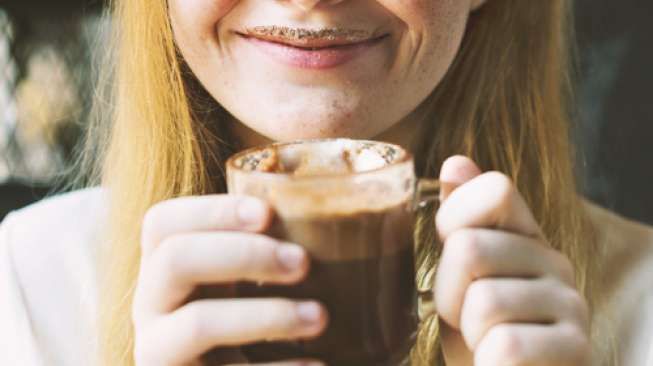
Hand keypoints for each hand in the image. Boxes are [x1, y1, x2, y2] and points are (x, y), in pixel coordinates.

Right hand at [132, 195, 326, 365]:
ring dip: (266, 315)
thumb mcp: (242, 285)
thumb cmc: (247, 324)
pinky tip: (316, 364)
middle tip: (303, 262)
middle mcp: (150, 306)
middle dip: (244, 253)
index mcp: (163, 269)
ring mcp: (159, 351)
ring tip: (319, 317)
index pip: (163, 222)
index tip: (267, 213)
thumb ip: (263, 252)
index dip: (212, 211)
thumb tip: (323, 219)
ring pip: (198, 322)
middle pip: (175, 259)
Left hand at [434, 156, 590, 365]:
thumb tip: (455, 163)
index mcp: (523, 234)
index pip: (494, 189)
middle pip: (470, 248)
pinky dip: (487, 362)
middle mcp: (554, 259)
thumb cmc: (473, 327)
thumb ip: (459, 218)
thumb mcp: (457, 273)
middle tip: (461, 315)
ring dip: (467, 333)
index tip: (449, 256)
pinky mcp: (576, 347)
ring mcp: (571, 303)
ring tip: (481, 341)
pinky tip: (496, 363)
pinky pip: (507, 346)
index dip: (453, 219)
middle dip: (447, 293)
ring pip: (484, 301)